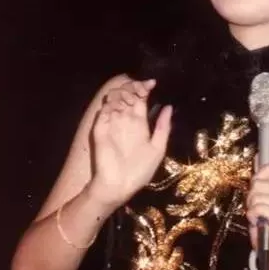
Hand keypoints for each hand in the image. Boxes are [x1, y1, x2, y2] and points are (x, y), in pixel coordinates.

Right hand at [89, 78, 171, 207]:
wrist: (119, 185)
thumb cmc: (140, 171)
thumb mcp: (158, 148)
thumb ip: (163, 127)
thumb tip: (168, 106)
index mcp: (138, 124)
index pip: (140, 99)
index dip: (144, 88)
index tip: (152, 84)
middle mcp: (125, 120)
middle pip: (127, 94)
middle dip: (134, 86)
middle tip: (142, 90)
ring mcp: (112, 123)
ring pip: (115, 97)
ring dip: (123, 92)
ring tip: (132, 98)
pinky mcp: (100, 128)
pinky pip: (104, 109)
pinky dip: (112, 103)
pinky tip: (122, 106)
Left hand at [246, 165, 268, 269]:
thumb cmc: (266, 221)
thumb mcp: (261, 196)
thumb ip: (261, 178)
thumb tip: (258, 157)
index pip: (266, 171)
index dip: (256, 183)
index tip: (260, 196)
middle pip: (258, 183)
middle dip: (252, 198)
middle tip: (258, 210)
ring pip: (257, 196)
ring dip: (252, 208)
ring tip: (259, 217)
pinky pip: (258, 208)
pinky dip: (253, 216)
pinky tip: (260, 222)